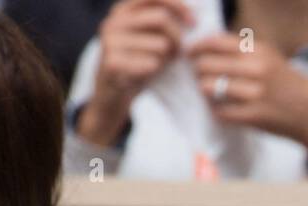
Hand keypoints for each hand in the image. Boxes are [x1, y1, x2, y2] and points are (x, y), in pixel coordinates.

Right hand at [78, 0, 194, 145]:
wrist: (112, 95)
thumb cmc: (137, 63)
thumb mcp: (149, 38)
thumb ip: (164, 23)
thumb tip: (197, 10)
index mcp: (123, 11)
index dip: (179, 6)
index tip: (194, 22)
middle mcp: (113, 22)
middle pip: (161, 19)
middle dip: (178, 38)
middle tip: (179, 53)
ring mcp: (110, 42)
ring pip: (160, 44)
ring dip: (167, 59)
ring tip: (159, 65)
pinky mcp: (112, 63)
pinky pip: (152, 64)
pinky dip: (157, 71)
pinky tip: (149, 75)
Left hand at [187, 32, 307, 155]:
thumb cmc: (286, 83)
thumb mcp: (269, 57)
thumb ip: (242, 51)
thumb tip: (207, 48)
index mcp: (258, 50)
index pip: (216, 42)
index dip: (197, 47)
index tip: (190, 53)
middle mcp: (256, 69)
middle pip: (207, 65)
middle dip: (198, 71)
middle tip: (199, 76)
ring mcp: (255, 94)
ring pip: (210, 87)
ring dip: (204, 91)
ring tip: (209, 93)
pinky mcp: (254, 116)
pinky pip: (220, 111)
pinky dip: (216, 111)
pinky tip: (220, 109)